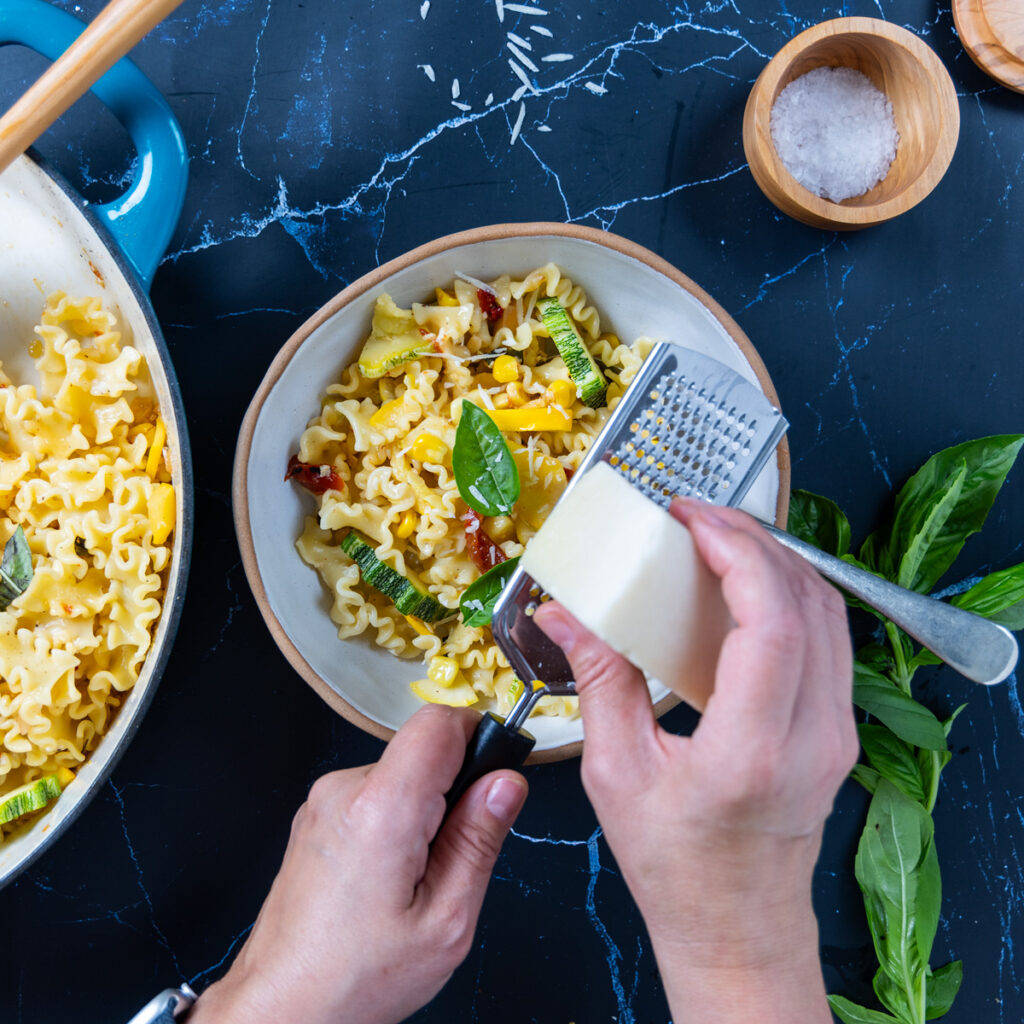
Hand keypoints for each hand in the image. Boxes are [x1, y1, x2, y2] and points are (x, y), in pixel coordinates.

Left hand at [190, 706, 526, 1023]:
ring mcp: (324, 801)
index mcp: (382, 808)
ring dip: (422, 812)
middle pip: (422, 751)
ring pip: (401, 775)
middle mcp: (345, 790)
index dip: (477, 739)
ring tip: (413, 881)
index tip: (492, 781)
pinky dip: (395, 822)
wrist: (282, 1006)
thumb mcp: (446, 920)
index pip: (440, 724)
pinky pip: (374, 795)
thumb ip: (480, 839)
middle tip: (451, 860)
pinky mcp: (316, 816)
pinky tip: (386, 879)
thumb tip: (507, 782)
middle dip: (452, 791)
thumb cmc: (356, 977)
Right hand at [534, 498, 856, 1022]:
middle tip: (694, 516)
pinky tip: (746, 582)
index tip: (692, 519)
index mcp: (751, 751)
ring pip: (830, 612)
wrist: (737, 928)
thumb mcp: (616, 774)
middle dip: (753, 539)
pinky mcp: (837, 728)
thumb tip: (563, 616)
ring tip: (717, 538)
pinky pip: (829, 636)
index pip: (773, 622)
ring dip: (776, 559)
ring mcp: (836, 732)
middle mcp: (812, 737)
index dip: (737, 553)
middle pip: (810, 601)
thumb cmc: (676, 868)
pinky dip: (790, 591)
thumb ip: (597, 682)